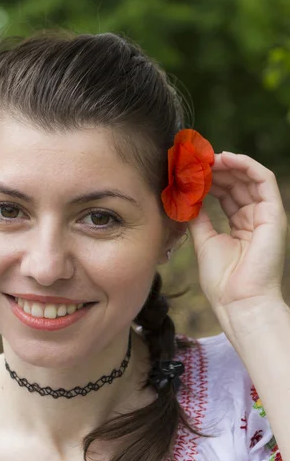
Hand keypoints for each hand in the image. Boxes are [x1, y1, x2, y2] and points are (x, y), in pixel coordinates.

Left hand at [188, 151, 287, 333]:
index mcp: (240, 227)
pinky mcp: (274, 214)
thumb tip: (186, 196)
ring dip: (227, 164)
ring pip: (249, 178)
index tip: (187, 170)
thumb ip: (198, 216)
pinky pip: (264, 179)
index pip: (226, 194)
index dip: (208, 179)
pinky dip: (246, 165)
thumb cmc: (222, 280)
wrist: (238, 302)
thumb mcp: (204, 240)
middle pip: (236, 183)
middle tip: (193, 160)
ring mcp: (266, 216)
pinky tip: (225, 159)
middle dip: (215, 169)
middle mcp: (255, 219)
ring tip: (205, 158)